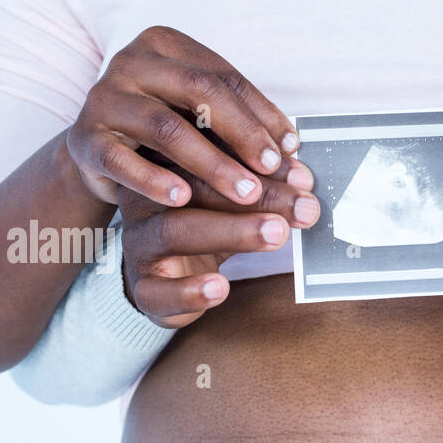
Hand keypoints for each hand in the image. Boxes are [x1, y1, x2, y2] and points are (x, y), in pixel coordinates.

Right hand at [67, 25, 298, 207]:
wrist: (98, 152)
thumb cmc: (163, 131)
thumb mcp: (199, 116)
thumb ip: (240, 123)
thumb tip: (291, 148)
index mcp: (166, 46)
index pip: (224, 76)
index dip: (262, 113)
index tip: (291, 149)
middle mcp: (132, 62)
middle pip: (199, 91)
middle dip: (243, 133)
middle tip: (273, 170)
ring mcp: (105, 99)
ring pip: (165, 127)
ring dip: (211, 164)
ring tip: (246, 194)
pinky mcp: (86, 139)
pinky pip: (121, 159)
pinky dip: (154, 180)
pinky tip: (183, 200)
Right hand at [116, 150, 319, 328]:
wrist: (165, 278)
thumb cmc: (206, 226)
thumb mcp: (233, 200)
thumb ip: (261, 186)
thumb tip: (304, 177)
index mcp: (166, 164)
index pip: (211, 152)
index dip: (258, 162)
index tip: (303, 176)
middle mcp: (146, 197)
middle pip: (196, 187)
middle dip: (257, 197)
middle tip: (303, 206)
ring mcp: (138, 241)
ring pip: (175, 231)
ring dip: (232, 232)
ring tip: (276, 234)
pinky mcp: (142, 286)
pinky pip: (158, 290)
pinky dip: (190, 290)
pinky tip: (221, 287)